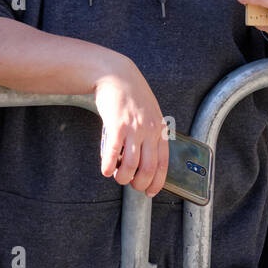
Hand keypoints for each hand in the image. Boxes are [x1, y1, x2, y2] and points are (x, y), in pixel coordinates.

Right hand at [92, 57, 169, 196]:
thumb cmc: (132, 96)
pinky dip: (108, 166)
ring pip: (130, 165)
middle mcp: (149, 130)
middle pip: (148, 168)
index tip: (149, 192)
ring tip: (116, 175)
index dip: (157, 182)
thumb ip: (149, 134)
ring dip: (122, 177)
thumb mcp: (150, 113)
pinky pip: (112, 153)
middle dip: (139, 183)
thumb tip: (142, 159)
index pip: (163, 163)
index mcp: (159, 130)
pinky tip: (105, 169)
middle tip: (130, 185)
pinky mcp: (116, 125)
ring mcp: (133, 128)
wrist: (116, 74)